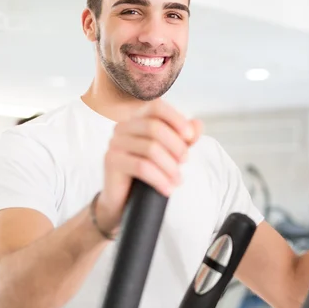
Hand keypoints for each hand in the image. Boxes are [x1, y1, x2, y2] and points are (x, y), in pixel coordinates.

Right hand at [97, 100, 201, 232]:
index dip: (176, 119)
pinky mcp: (111, 161)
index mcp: (137, 118)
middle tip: (186, 161)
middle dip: (176, 145)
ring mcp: (115, 143)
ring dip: (170, 166)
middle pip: (154, 127)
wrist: (125, 200)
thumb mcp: (172, 152)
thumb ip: (185, 138)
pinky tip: (168, 189)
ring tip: (178, 180)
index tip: (191, 136)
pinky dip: (159, 179)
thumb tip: (198, 124)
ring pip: (149, 148)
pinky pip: (141, 167)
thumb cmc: (149, 171)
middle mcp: (123, 126)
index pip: (157, 107)